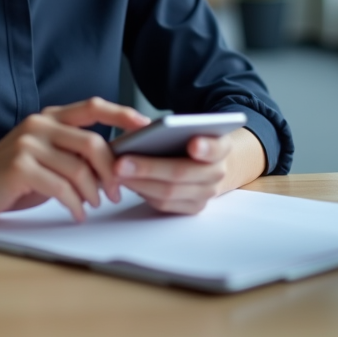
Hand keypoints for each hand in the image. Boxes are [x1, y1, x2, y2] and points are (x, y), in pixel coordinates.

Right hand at [0, 97, 150, 222]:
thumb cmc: (8, 176)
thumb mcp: (43, 157)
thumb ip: (72, 153)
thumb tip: (114, 166)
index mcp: (48, 117)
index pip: (92, 107)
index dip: (122, 114)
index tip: (147, 126)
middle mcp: (39, 124)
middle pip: (92, 142)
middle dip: (111, 171)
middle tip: (116, 192)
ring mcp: (28, 144)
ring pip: (79, 168)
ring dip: (93, 193)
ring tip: (93, 205)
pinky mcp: (19, 167)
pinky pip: (61, 187)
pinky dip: (75, 204)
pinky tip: (77, 213)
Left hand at [114, 133, 233, 214]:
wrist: (208, 165)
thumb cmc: (191, 142)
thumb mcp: (189, 128)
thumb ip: (173, 128)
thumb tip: (140, 129)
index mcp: (221, 147)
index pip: (217, 147)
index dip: (206, 147)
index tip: (192, 144)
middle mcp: (217, 173)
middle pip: (183, 172)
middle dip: (149, 168)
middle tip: (121, 162)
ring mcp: (205, 194)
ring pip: (169, 192)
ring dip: (139, 183)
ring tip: (116, 172)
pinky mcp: (192, 208)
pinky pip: (164, 204)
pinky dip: (143, 192)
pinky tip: (126, 182)